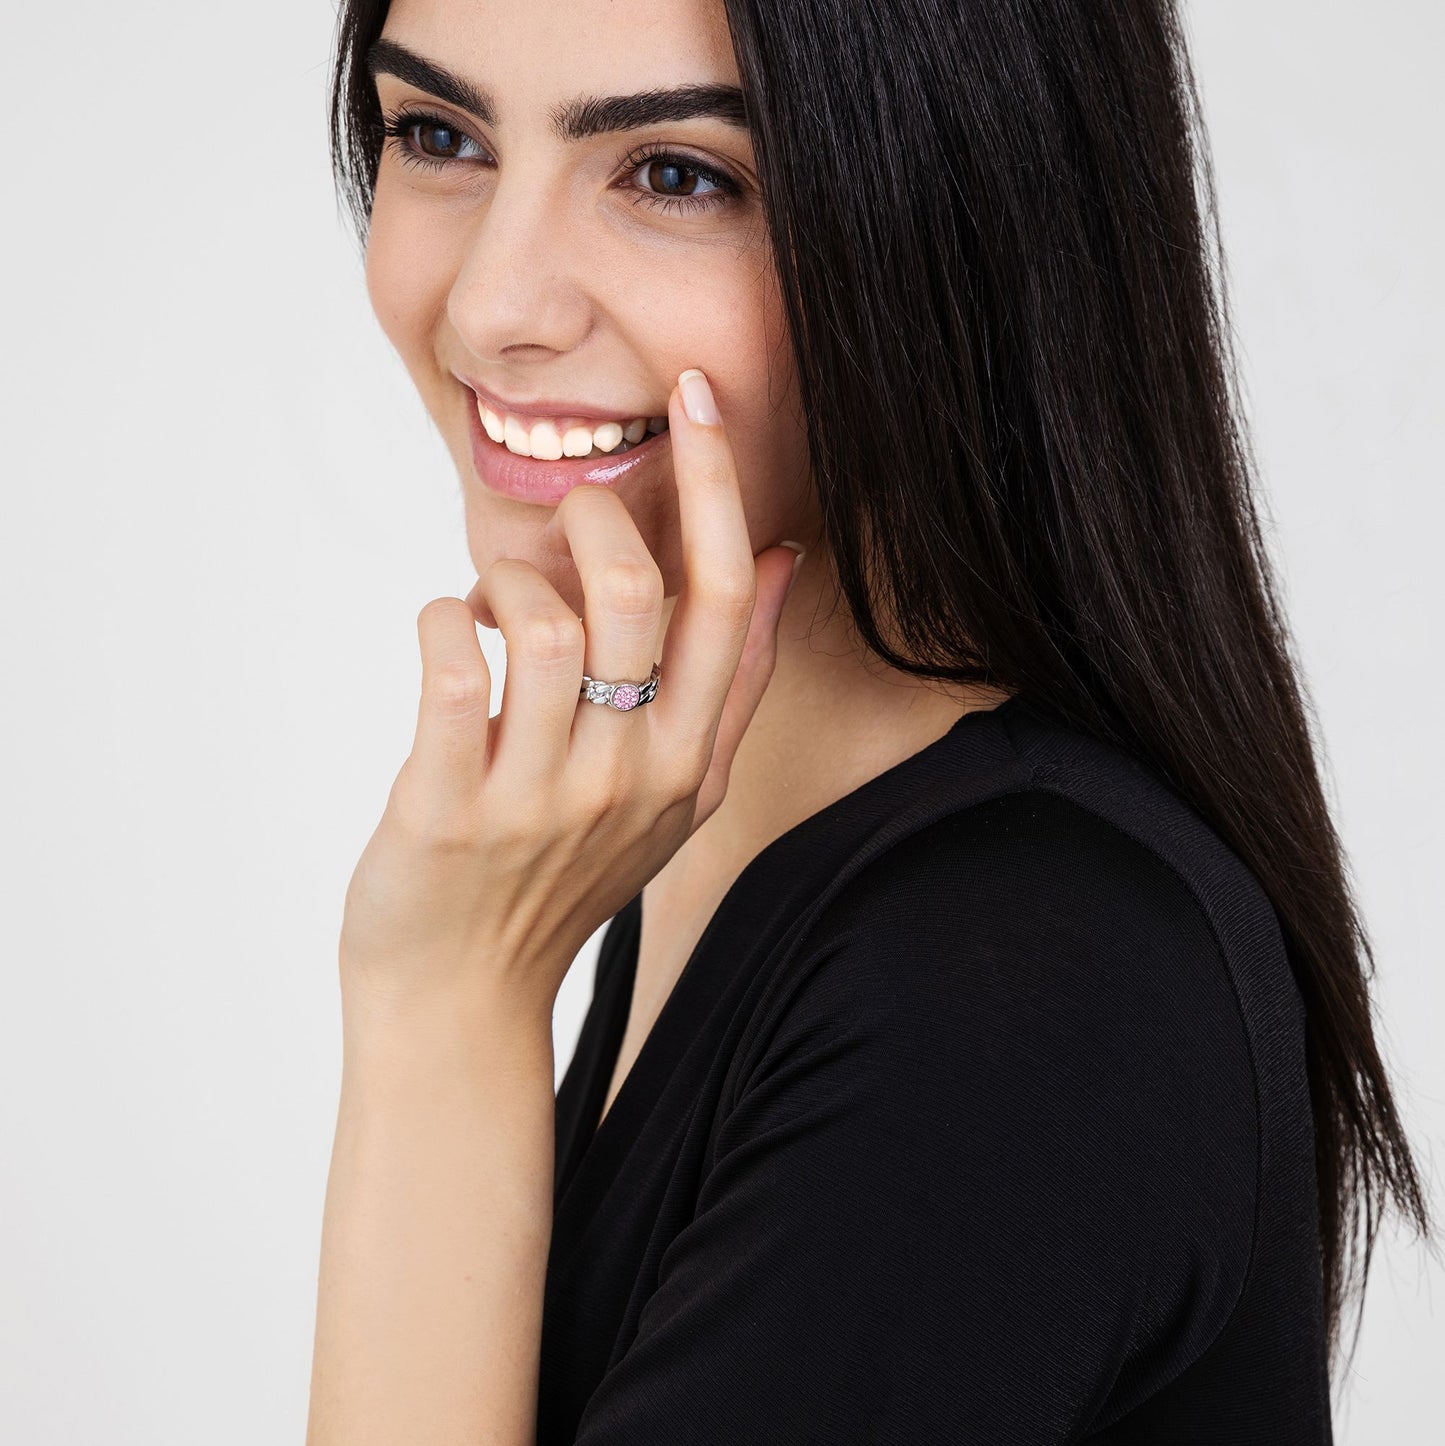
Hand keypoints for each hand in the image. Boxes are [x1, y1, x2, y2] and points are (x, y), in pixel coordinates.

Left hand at [337, 369, 804, 1026]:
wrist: (463, 993)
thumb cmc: (564, 879)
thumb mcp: (675, 795)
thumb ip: (729, 684)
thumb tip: (777, 562)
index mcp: (689, 760)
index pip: (726, 598)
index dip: (717, 484)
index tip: (696, 394)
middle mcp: (629, 774)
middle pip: (638, 591)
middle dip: (590, 522)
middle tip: (557, 532)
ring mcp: (540, 796)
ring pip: (544, 622)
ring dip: (505, 580)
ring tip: (490, 604)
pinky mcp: (449, 809)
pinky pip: (451, 669)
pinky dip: (441, 619)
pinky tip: (444, 633)